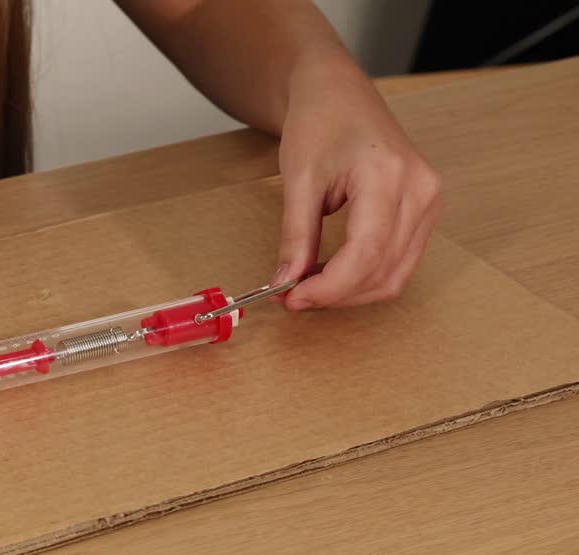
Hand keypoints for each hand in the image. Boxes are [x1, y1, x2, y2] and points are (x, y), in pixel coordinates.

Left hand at [272, 56, 441, 310]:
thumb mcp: (298, 179)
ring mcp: (429, 201)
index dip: (329, 287)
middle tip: (292, 297)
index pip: (365, 253)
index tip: (292, 298)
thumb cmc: (319, 122)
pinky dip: (365, 277)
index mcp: (389, 175)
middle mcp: (421, 190)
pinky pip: (400, 261)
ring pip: (396, 275)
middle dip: (336, 294)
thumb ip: (295, 235)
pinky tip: (332, 273)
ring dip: (351, 292)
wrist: (338, 93)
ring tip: (308, 286)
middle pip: (384, 271)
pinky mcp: (425, 210)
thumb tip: (286, 282)